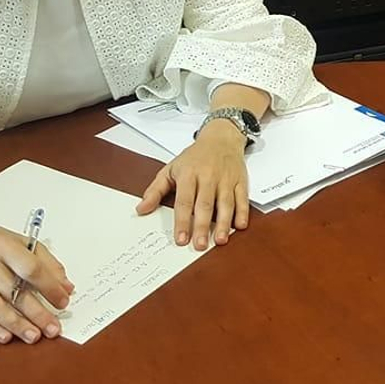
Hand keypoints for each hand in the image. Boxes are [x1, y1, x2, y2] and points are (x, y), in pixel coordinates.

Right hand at [0, 222, 73, 344]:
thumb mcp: (22, 241)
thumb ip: (47, 263)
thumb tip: (65, 287)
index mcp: (4, 247)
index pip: (30, 269)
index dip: (49, 287)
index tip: (63, 300)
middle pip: (14, 292)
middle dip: (37, 313)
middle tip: (52, 328)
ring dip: (16, 325)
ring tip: (33, 335)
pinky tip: (7, 336)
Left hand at [135, 122, 248, 249]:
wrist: (220, 138)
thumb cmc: (194, 157)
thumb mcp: (170, 169)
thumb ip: (155, 191)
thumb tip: (141, 210)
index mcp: (188, 174)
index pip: (184, 201)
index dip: (182, 221)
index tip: (181, 239)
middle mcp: (208, 176)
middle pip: (204, 204)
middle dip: (202, 226)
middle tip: (199, 245)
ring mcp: (226, 179)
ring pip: (225, 203)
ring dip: (223, 223)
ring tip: (219, 240)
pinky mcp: (240, 181)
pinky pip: (242, 198)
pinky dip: (243, 212)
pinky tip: (239, 226)